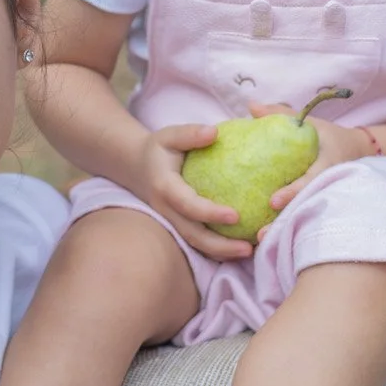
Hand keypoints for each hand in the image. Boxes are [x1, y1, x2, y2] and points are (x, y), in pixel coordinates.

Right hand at [135, 124, 254, 262]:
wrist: (136, 168)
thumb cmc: (158, 149)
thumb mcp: (169, 136)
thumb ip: (189, 134)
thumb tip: (214, 132)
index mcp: (165, 188)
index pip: (188, 205)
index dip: (210, 213)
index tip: (236, 215)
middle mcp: (167, 210)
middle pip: (193, 235)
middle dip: (220, 246)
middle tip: (248, 248)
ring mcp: (172, 222)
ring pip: (196, 244)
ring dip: (221, 253)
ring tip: (248, 252)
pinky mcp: (178, 227)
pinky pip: (198, 243)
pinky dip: (217, 250)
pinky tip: (239, 248)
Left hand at [249, 103, 366, 231]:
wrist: (358, 152)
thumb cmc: (329, 135)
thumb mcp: (310, 123)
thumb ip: (281, 114)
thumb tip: (250, 106)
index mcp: (326, 165)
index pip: (309, 180)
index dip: (293, 191)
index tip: (273, 201)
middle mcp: (327, 186)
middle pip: (305, 208)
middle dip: (283, 223)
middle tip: (260, 235)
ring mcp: (325, 198)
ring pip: (304, 217)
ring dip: (284, 230)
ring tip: (260, 241)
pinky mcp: (320, 205)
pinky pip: (304, 217)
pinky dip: (288, 228)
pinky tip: (267, 240)